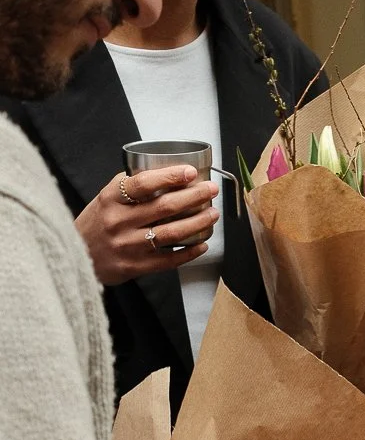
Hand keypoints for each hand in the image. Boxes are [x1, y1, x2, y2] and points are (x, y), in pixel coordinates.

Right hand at [75, 166, 219, 285]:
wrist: (77, 256)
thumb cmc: (96, 224)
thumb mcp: (105, 199)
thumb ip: (130, 188)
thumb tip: (165, 175)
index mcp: (111, 199)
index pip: (143, 183)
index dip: (170, 177)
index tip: (190, 172)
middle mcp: (119, 222)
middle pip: (164, 207)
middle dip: (193, 197)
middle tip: (211, 190)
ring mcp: (129, 246)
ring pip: (171, 233)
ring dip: (197, 223)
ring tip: (212, 214)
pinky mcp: (136, 267)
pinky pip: (169, 259)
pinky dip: (189, 252)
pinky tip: (202, 244)